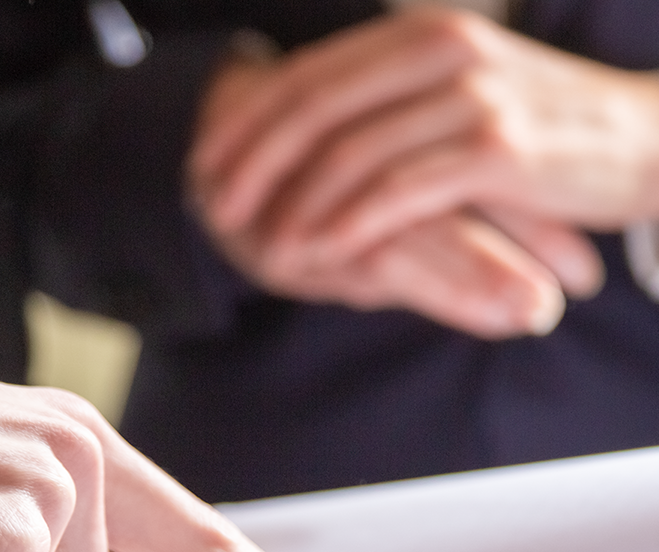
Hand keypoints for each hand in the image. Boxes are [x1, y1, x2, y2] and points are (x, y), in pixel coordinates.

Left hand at [193, 9, 658, 289]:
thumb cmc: (532, 129)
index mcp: (419, 34)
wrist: (639, 138)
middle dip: (253, 162)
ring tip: (260, 246)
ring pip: (352, 153)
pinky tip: (319, 251)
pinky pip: (400, 190)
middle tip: (212, 209)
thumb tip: (299, 132)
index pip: (308, 73)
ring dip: (296, 204)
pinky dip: (351, 223)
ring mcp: (470, 97)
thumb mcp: (452, 96)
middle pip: (316, 107)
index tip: (202, 164)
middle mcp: (441, 51)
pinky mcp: (497, 150)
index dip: (246, 121)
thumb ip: (384, 103)